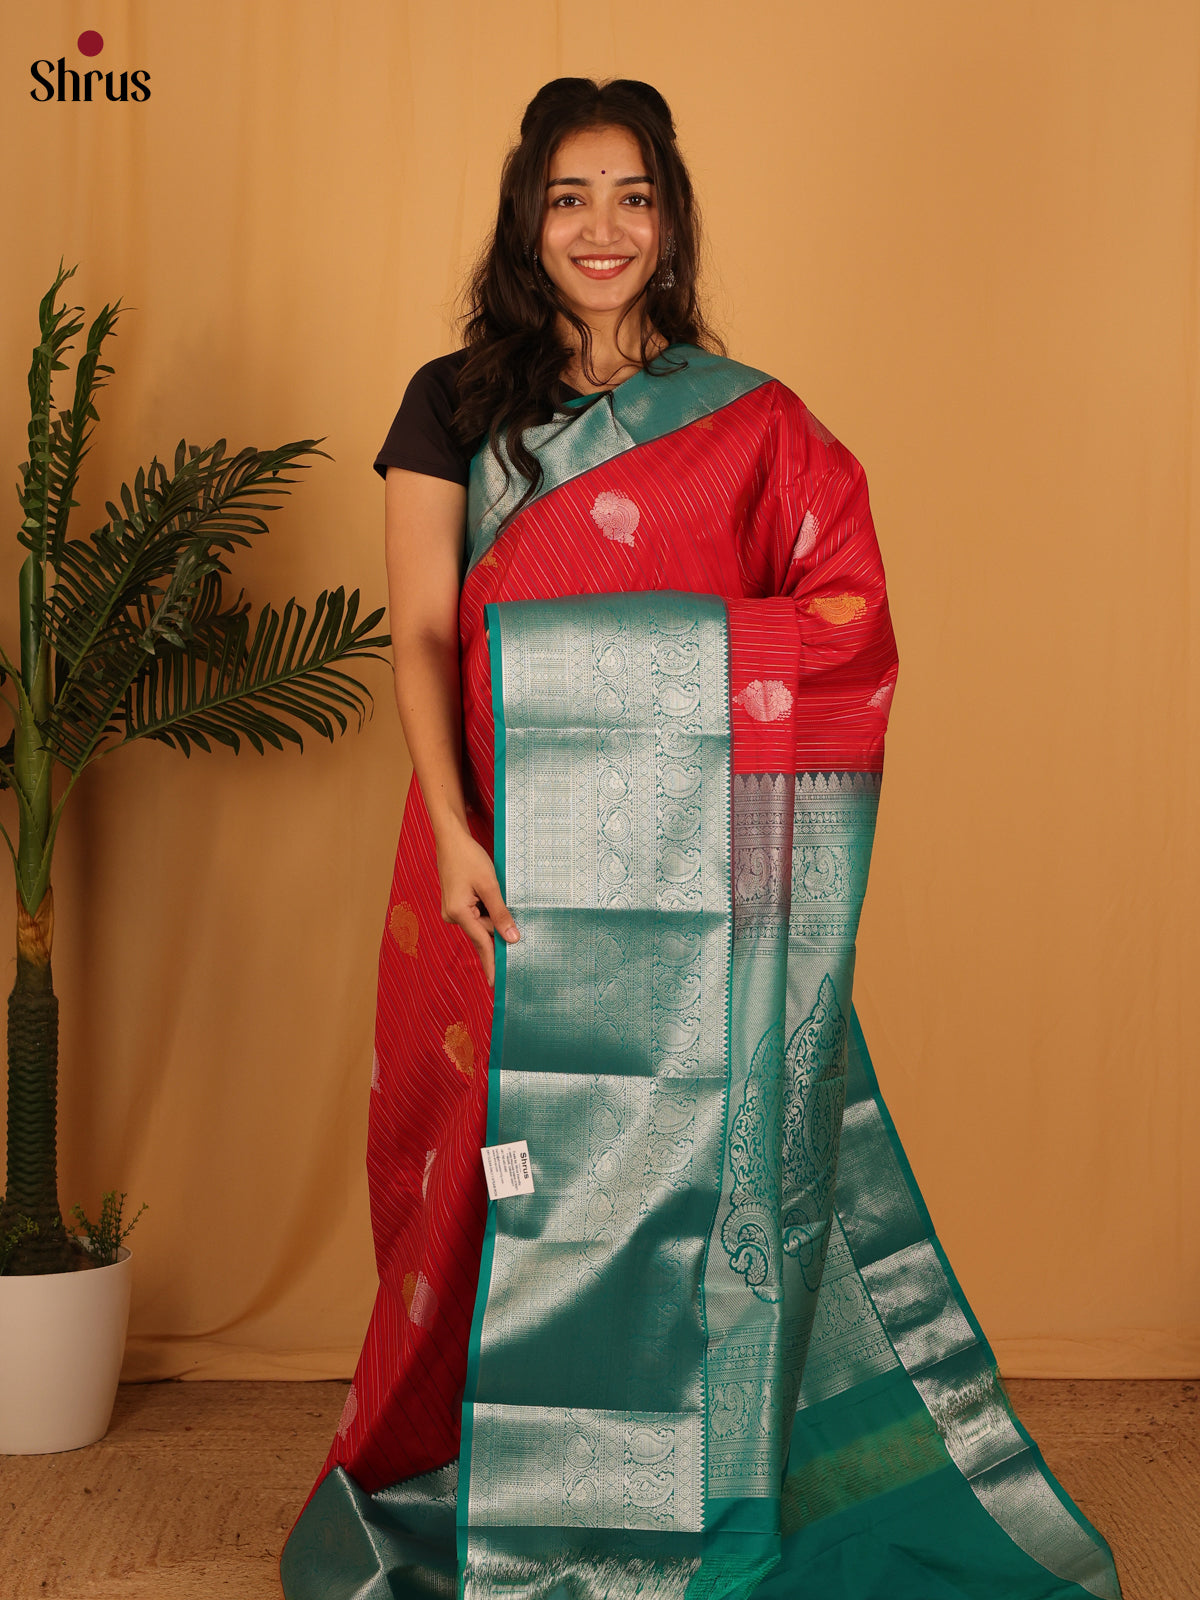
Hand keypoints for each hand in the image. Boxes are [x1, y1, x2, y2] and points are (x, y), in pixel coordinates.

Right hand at [434, 823, 518, 987]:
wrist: (451, 839)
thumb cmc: (469, 858)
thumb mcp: (490, 886)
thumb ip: (501, 914)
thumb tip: (512, 938)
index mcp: (458, 913)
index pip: (481, 943)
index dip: (492, 963)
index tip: (496, 983)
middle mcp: (452, 916)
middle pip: (483, 932)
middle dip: (498, 927)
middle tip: (504, 908)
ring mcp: (452, 911)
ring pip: (481, 923)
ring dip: (493, 914)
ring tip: (488, 888)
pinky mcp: (456, 905)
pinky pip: (476, 915)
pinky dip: (486, 910)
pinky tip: (486, 892)